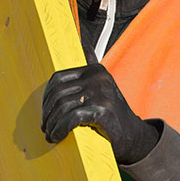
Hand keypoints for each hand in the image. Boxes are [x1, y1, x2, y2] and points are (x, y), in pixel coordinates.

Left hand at [41, 63, 158, 164]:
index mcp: (95, 70)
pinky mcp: (102, 110)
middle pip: (59, 93)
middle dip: (48, 113)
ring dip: (52, 124)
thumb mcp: (103, 88)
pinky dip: (60, 129)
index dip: (46, 97)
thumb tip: (84, 44)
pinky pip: (71, 118)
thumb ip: (92, 67)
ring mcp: (101, 93)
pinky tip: (58, 136)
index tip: (46, 112)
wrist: (134, 136)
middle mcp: (98, 78)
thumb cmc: (113, 115)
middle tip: (46, 127)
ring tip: (50, 134)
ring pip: (63, 107)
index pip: (58, 78)